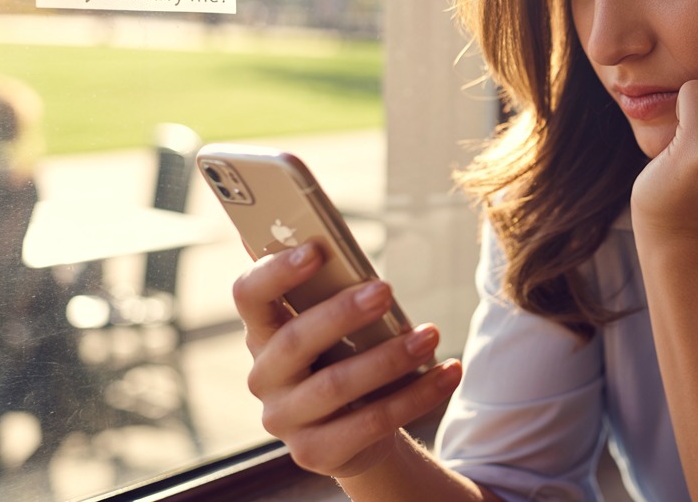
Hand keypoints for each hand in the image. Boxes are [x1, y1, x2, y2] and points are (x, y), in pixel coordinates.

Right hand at [231, 242, 461, 476]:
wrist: (356, 432)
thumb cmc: (346, 359)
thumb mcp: (337, 327)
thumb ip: (333, 292)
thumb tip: (336, 244)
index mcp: (263, 333)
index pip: (250, 296)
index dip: (276, 271)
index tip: (316, 249)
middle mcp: (264, 377)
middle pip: (294, 341)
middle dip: (341, 313)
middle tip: (385, 290)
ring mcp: (284, 419)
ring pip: (335, 385)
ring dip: (389, 357)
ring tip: (431, 335)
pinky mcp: (315, 452)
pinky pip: (371, 422)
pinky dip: (417, 396)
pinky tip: (447, 373)